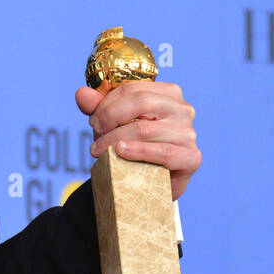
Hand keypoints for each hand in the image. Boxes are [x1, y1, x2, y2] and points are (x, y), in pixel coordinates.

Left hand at [74, 80, 200, 200]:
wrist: (150, 184)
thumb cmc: (132, 146)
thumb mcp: (113, 124)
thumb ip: (98, 107)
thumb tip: (81, 94)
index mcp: (168, 93)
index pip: (133, 89)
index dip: (107, 103)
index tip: (93, 120)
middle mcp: (183, 109)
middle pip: (140, 103)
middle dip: (110, 116)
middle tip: (95, 132)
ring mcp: (188, 133)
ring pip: (146, 129)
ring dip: (115, 139)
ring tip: (99, 150)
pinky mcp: (191, 158)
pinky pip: (163, 152)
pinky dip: (139, 151)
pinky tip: (120, 153)